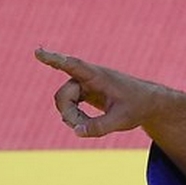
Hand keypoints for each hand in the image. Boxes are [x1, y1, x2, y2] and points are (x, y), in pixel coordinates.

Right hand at [35, 48, 170, 137]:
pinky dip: (75, 118)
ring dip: (73, 117)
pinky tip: (85, 124)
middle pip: (63, 96)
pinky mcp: (82, 92)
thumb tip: (77, 131)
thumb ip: (100, 127)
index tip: (38, 52)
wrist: (147, 102)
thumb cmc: (137, 107)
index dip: (54, 60)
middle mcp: (86, 77)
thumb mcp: (122, 120)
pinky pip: (69, 106)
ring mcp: (82, 84)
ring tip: (91, 126)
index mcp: (98, 76)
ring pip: (64, 102)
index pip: (73, 66)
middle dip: (69, 115)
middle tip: (82, 128)